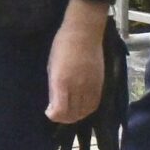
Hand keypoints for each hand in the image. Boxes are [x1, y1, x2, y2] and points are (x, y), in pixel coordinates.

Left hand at [46, 5, 107, 125]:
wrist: (84, 31)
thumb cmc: (62, 45)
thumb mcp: (52, 66)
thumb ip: (54, 87)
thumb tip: (54, 103)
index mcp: (62, 82)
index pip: (59, 111)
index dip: (53, 115)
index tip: (49, 111)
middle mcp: (77, 87)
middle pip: (72, 114)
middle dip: (63, 118)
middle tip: (58, 113)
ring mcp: (90, 86)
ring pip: (85, 111)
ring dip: (76, 115)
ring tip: (70, 111)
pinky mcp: (100, 83)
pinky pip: (95, 103)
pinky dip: (87, 109)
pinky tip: (82, 106)